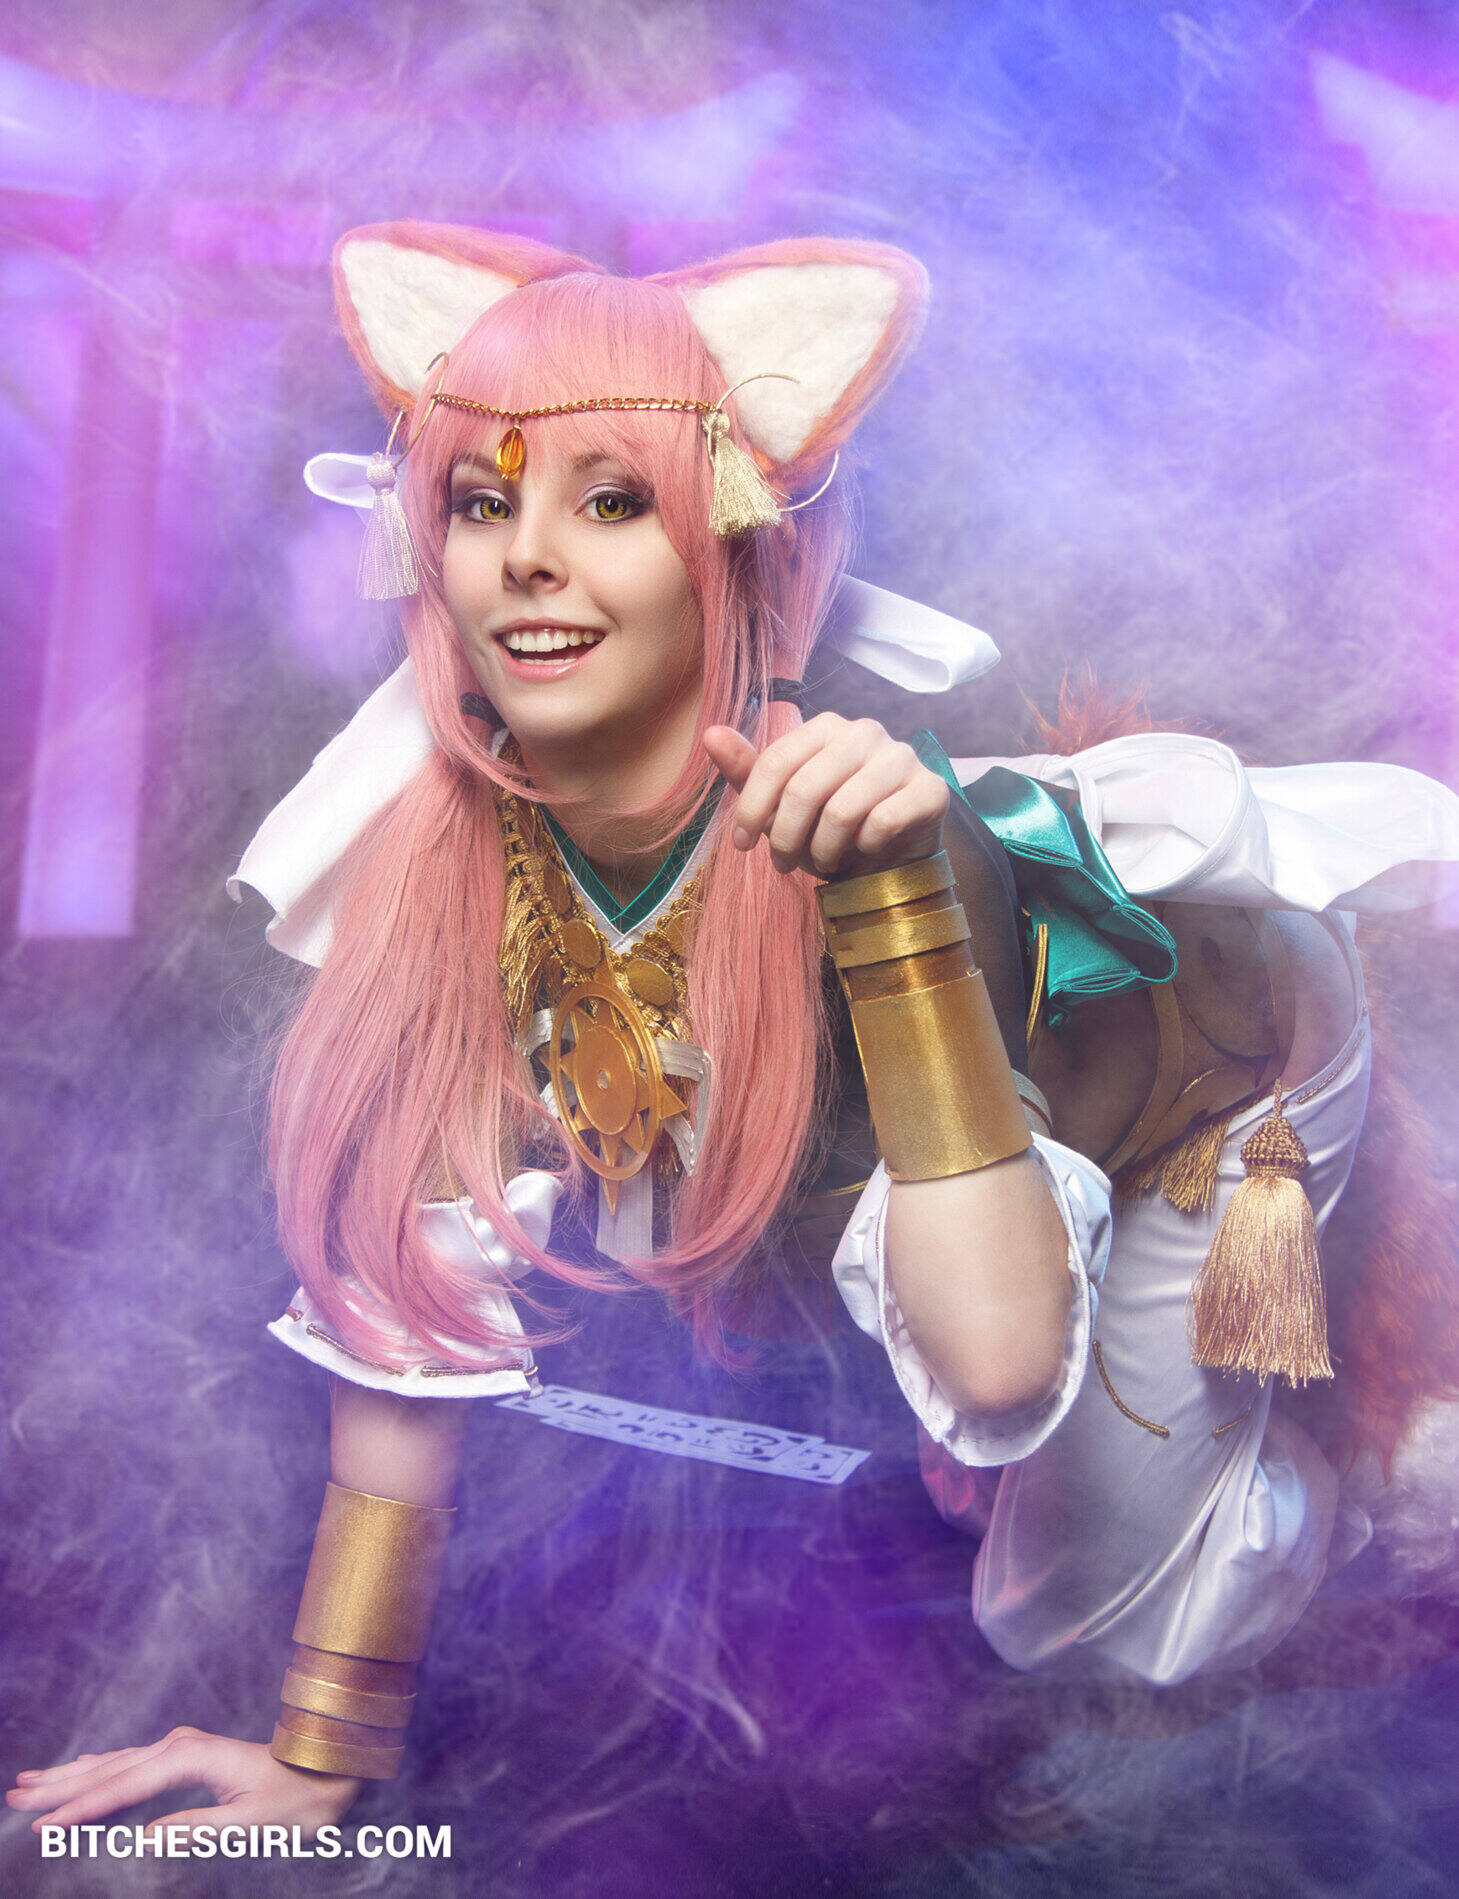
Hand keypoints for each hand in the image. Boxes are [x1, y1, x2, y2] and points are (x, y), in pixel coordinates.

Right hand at [6, 1729, 361, 1840]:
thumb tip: (145, 1837)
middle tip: (16, 1795)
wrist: (329, 1771)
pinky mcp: (187, 1755)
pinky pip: (131, 1762)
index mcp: (192, 1758)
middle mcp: (182, 1745)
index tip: (45, 1827)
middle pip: (110, 1768)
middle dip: (62, 1785)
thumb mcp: (253, 1824)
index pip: (124, 1787)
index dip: (83, 1809)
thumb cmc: (297, 1801)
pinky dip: (100, 1768)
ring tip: (31, 1783)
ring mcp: (184, 1746)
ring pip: (115, 1763)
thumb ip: (197, 1829)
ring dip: (73, 1775)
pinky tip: (82, 1768)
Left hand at [704, 714, 947, 880]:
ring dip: (824, 850)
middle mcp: (866, 732)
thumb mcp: (781, 805)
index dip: (752, 809)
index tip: (742, 845)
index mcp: (827, 726)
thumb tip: (710, 733)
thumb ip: (747, 771)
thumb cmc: (829, 828)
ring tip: (823, 861)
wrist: (888, 859)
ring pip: (843, 810)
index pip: (776, 762)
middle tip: (784, 864)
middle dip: (786, 838)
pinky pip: (882, 823)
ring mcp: (902, 757)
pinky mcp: (930, 789)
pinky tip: (862, 852)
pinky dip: (863, 849)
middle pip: (805, 789)